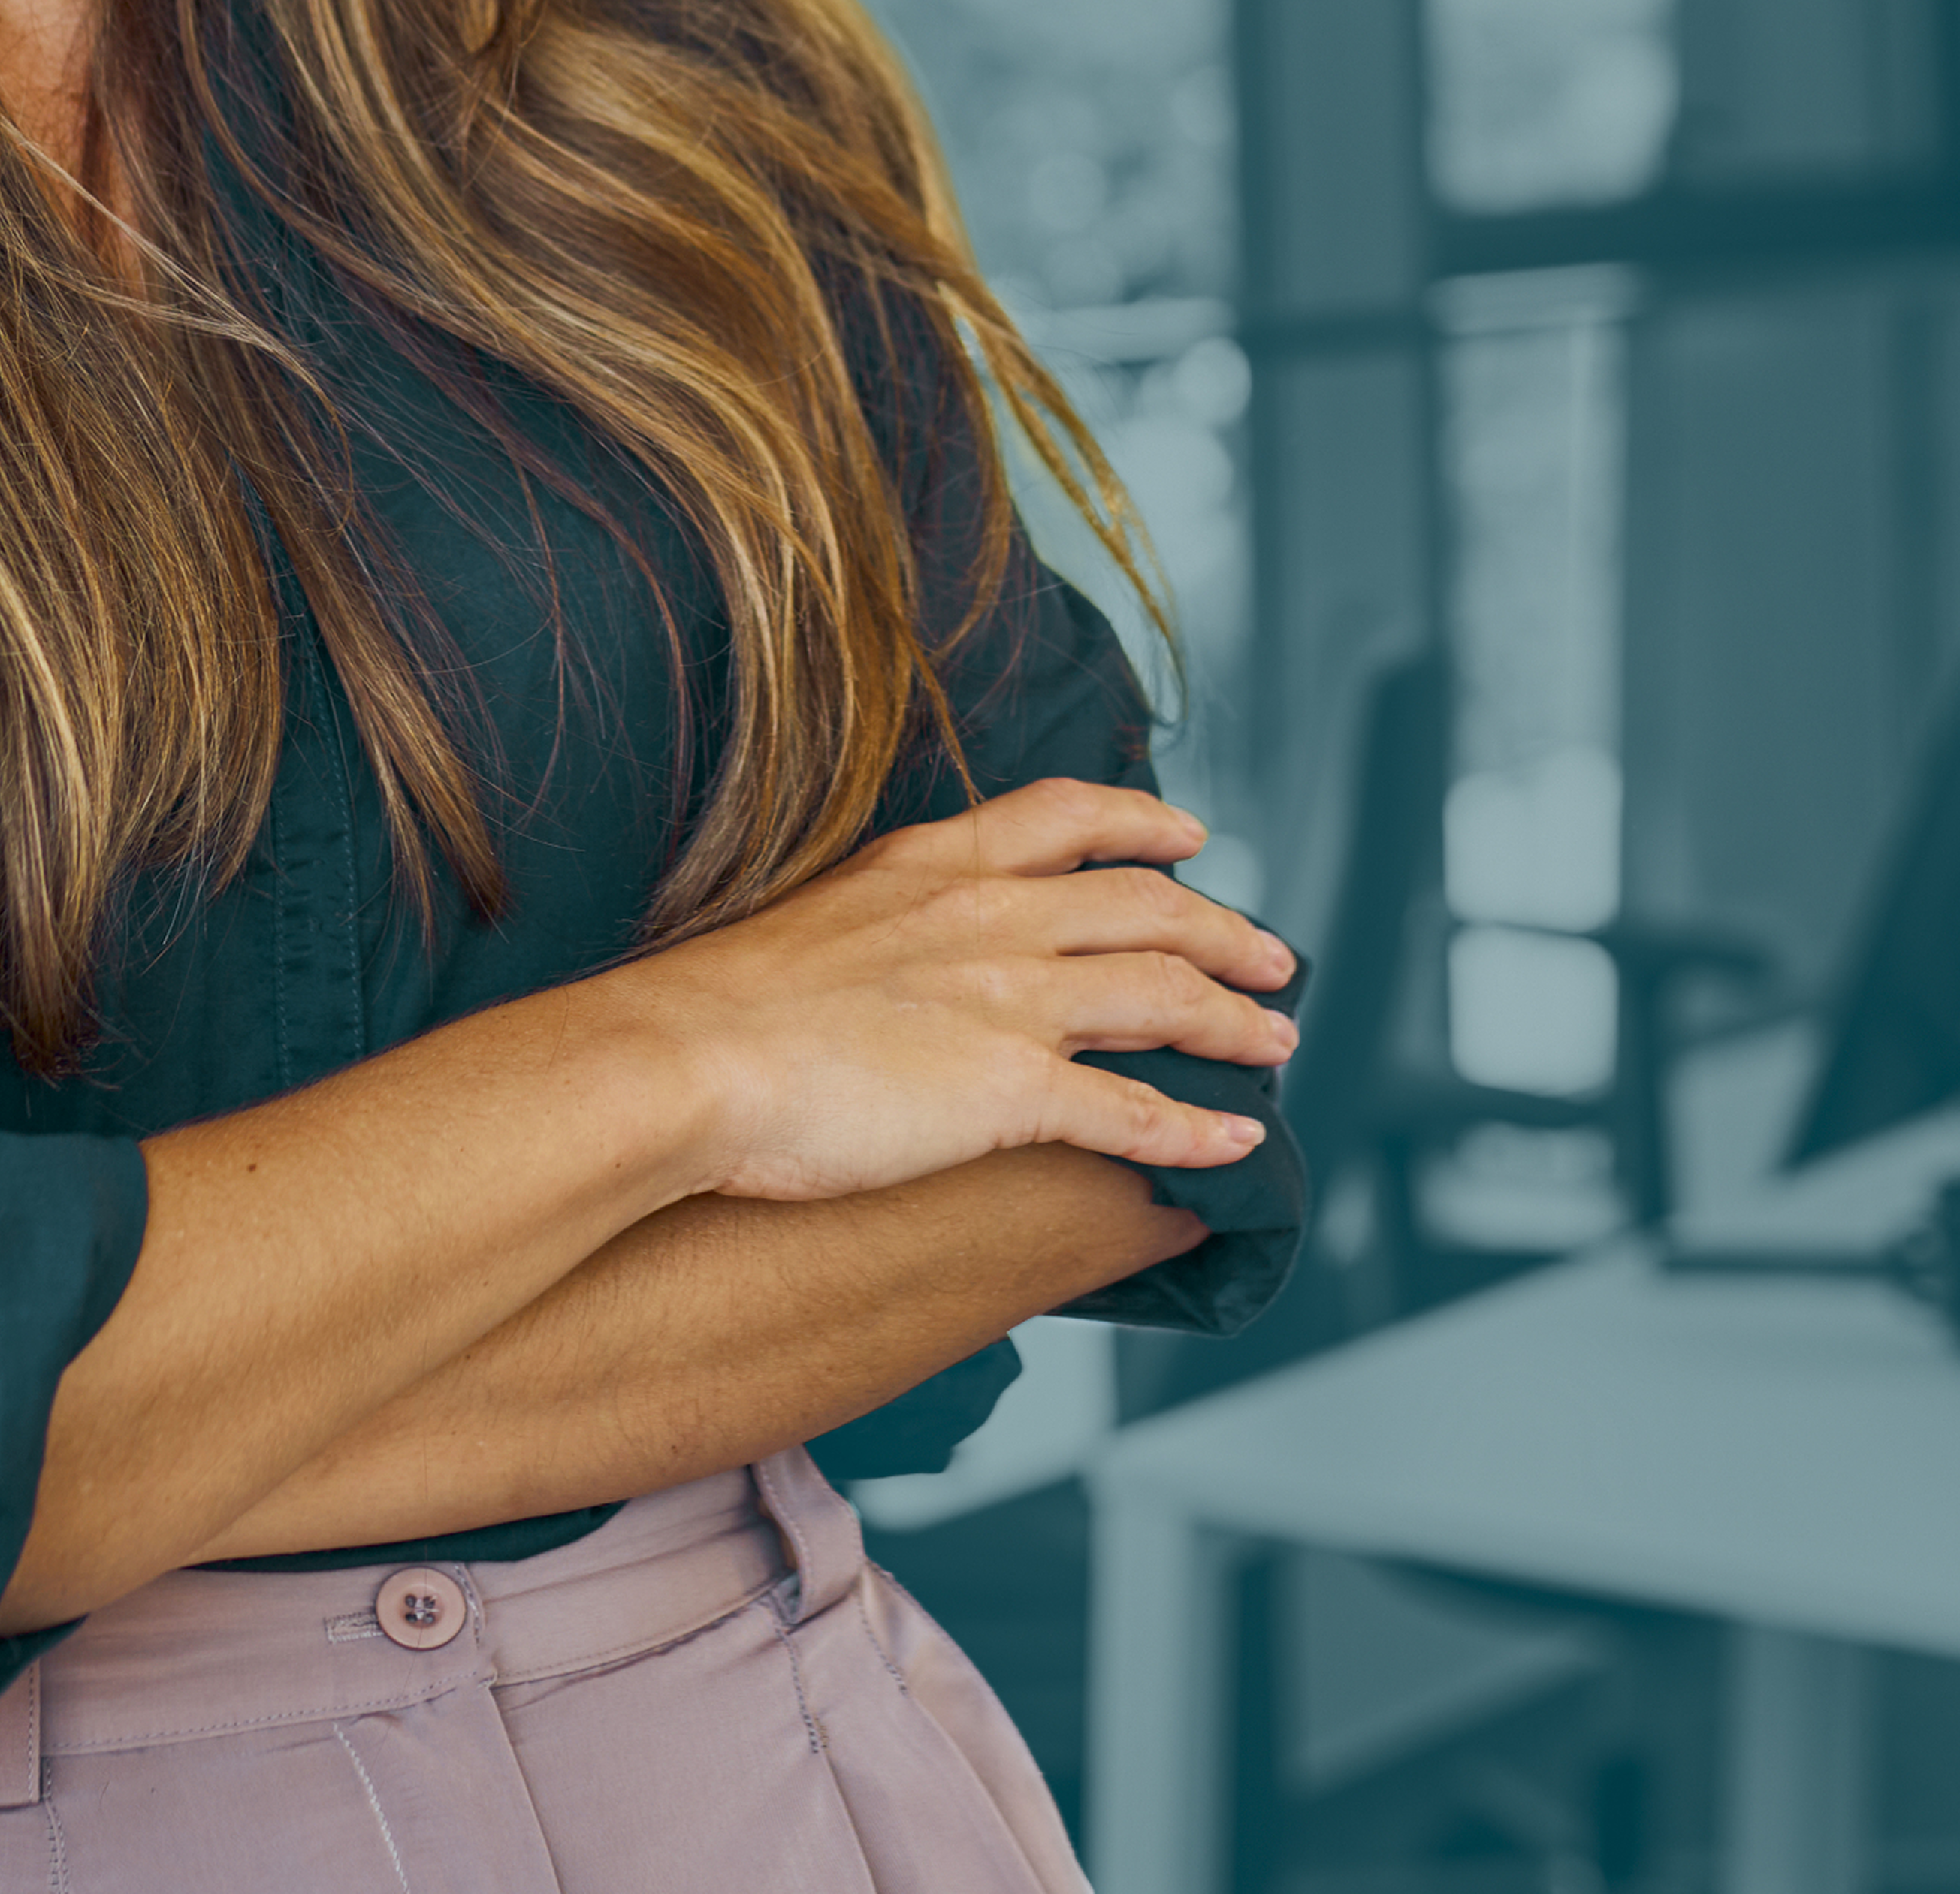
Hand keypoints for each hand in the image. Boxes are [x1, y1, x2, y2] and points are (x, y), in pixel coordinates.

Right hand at [600, 779, 1300, 1206]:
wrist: (680, 1058)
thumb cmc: (713, 1008)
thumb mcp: (808, 919)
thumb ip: (875, 922)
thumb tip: (882, 956)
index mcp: (936, 864)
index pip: (1068, 818)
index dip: (1144, 824)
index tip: (1192, 836)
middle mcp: (990, 917)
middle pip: (1148, 908)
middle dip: (1225, 933)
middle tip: (1275, 959)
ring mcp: (1007, 1000)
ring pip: (1165, 998)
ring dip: (1236, 1024)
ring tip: (1280, 1042)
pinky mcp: (1008, 1090)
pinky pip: (1134, 1109)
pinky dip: (1198, 1126)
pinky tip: (1240, 1142)